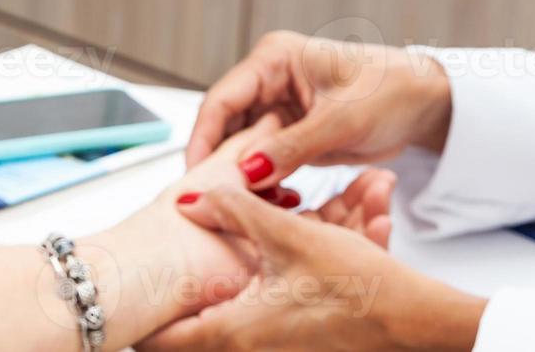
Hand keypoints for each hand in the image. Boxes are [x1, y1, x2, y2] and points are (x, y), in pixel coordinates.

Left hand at [88, 116, 397, 336]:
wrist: (418, 320)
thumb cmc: (358, 288)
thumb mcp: (286, 235)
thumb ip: (232, 210)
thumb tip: (189, 198)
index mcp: (235, 329)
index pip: (163, 342)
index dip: (137, 324)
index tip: (117, 306)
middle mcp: (251, 347)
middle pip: (192, 332)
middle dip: (177, 302)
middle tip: (151, 280)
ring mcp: (276, 347)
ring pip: (231, 314)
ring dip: (227, 281)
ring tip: (222, 261)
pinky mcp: (299, 339)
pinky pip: (265, 311)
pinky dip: (266, 281)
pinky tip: (275, 256)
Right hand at [187, 31, 453, 188]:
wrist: (430, 103)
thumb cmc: (392, 92)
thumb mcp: (342, 121)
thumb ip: (292, 147)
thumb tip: (249, 172)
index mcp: (274, 59)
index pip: (222, 98)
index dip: (204, 136)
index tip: (194, 173)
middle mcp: (270, 79)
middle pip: (225, 122)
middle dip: (218, 160)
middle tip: (211, 197)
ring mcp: (279, 106)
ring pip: (241, 143)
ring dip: (241, 173)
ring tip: (240, 203)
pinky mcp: (292, 130)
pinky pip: (264, 157)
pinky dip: (263, 180)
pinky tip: (266, 201)